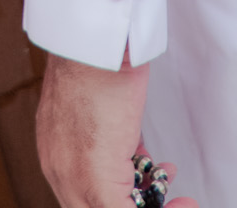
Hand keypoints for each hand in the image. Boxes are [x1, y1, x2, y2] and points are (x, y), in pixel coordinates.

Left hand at [35, 55, 197, 207]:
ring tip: (174, 191)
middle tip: (163, 194)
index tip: (145, 188)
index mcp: (55, 151)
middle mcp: (58, 169)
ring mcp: (71, 176)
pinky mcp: (93, 179)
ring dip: (149, 204)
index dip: (123, 194)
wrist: (95, 44)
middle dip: (136, 202)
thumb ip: (107, 136)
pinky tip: (181, 202)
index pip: (83, 194)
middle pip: (94, 207)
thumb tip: (131, 153)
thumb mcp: (100, 104)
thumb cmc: (99, 60)